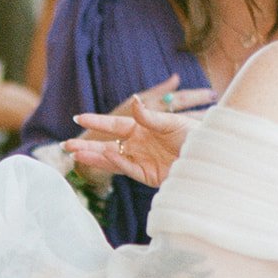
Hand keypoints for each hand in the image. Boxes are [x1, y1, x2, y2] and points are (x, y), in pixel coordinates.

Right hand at [65, 93, 205, 187]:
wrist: (211, 159)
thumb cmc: (196, 135)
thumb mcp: (173, 122)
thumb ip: (150, 116)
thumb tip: (133, 102)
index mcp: (143, 127)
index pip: (115, 124)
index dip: (98, 121)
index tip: (78, 117)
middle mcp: (139, 144)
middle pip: (108, 144)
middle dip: (88, 145)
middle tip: (66, 146)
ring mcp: (141, 160)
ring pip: (112, 158)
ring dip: (94, 157)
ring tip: (75, 155)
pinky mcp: (147, 175)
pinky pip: (127, 169)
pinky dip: (114, 164)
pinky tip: (101, 158)